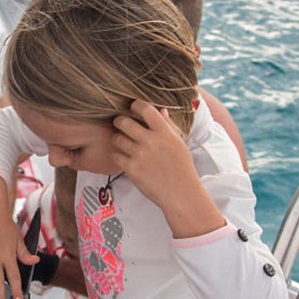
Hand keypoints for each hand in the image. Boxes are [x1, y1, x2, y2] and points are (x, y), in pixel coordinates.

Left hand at [111, 100, 223, 237]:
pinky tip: (124, 158)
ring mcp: (140, 155)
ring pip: (117, 139)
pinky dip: (118, 155)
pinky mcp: (132, 169)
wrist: (181, 193)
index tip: (133, 108)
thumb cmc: (182, 168)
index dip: (135, 105)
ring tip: (123, 143)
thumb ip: (168, 126)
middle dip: (119, 121)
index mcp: (164, 132)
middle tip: (120, 124)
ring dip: (117, 139)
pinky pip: (116, 155)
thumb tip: (161, 111)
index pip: (145, 109)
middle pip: (124, 122)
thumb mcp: (179, 144)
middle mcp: (151, 141)